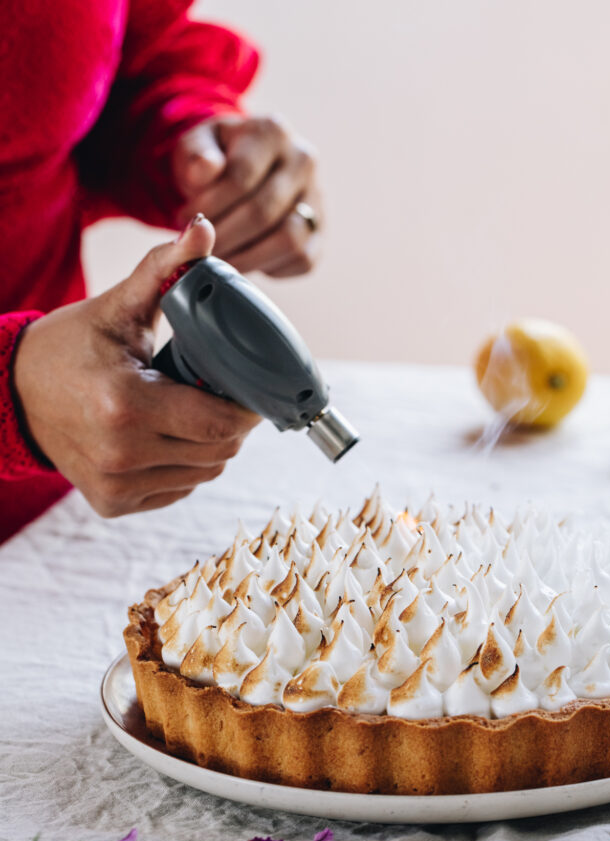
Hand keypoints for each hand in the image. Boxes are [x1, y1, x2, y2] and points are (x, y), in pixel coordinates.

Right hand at [13, 217, 260, 517]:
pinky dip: (184, 465)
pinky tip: (165, 437)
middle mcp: (120, 454)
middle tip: (218, 393)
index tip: (247, 387)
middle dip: (230, 422)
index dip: (246, 407)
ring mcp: (115, 485)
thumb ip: (164, 269)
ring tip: (188, 411)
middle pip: (219, 451)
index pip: (220, 423)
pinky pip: (178, 489)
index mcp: (125, 404)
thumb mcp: (117, 307)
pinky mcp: (112, 504)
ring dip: (209, 445)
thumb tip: (202, 229)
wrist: (13, 393)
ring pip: (204, 474)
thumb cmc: (69, 347)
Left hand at [172, 115, 321, 277]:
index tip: (184, 220)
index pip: (240, 178)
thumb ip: (194, 156)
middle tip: (198, 248)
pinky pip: (301, 259)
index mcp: (272, 131)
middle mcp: (304, 161)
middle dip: (223, 237)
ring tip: (218, 260)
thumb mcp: (195, 146)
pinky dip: (269, 267)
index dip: (207, 207)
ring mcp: (317, 199)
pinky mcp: (320, 234)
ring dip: (247, 258)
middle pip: (262, 212)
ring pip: (288, 240)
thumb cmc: (215, 159)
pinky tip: (243, 259)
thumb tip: (204, 170)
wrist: (243, 172)